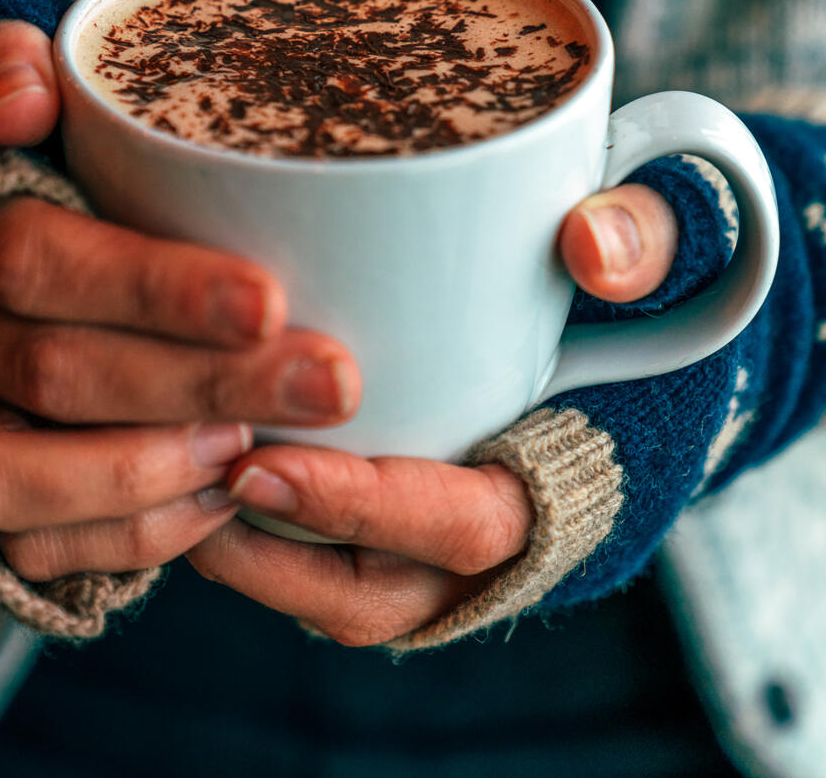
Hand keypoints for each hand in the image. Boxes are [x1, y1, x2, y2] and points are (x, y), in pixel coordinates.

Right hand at [0, 20, 360, 580]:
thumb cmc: (42, 160)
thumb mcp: (21, 88)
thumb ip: (12, 69)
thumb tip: (20, 97)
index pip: (37, 257)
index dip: (152, 287)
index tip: (270, 298)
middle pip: (54, 372)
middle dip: (202, 384)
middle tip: (332, 384)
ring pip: (13, 480)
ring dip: (151, 472)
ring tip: (264, 450)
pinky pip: (29, 545)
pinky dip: (132, 535)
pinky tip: (223, 499)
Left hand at [186, 179, 679, 645]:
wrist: (645, 320)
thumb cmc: (659, 281)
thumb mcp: (681, 239)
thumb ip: (652, 236)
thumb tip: (593, 244)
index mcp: (559, 484)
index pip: (459, 529)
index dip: (363, 509)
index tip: (262, 467)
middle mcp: (486, 542)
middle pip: (359, 588)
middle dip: (260, 548)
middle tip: (165, 468)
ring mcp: (429, 543)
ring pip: (314, 585)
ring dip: (229, 544)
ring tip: (144, 462)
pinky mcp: (383, 524)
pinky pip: (300, 557)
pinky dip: (235, 522)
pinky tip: (171, 445)